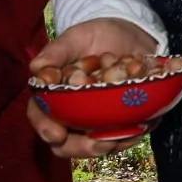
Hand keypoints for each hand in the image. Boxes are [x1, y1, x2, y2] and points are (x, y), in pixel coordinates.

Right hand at [28, 17, 158, 158]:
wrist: (129, 33)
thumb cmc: (95, 36)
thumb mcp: (76, 38)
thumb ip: (57, 52)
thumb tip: (36, 69)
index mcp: (53, 95)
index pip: (40, 116)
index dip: (45, 128)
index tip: (57, 134)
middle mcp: (71, 114)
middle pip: (66, 144)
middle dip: (82, 148)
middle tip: (100, 144)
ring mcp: (95, 121)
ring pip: (96, 146)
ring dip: (112, 145)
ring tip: (128, 135)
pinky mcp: (118, 121)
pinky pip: (123, 137)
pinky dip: (133, 135)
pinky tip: (144, 126)